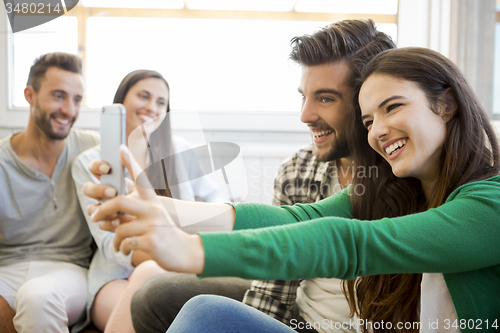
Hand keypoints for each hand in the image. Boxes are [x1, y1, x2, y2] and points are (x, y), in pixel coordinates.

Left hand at [87, 146, 205, 274]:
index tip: (121, 148)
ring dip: (115, 239)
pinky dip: (121, 248)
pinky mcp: (151, 241)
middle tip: (95, 216)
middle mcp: (153, 210)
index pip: (141, 178)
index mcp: (153, 201)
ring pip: (120, 228)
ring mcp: (152, 225)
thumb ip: (134, 211)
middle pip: (119, 201)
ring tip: (118, 244)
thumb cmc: (164, 234)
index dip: (130, 162)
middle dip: (102, 209)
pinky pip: (125, 243)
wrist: (185, 252)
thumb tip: (104, 212)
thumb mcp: (154, 217)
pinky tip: (124, 251)